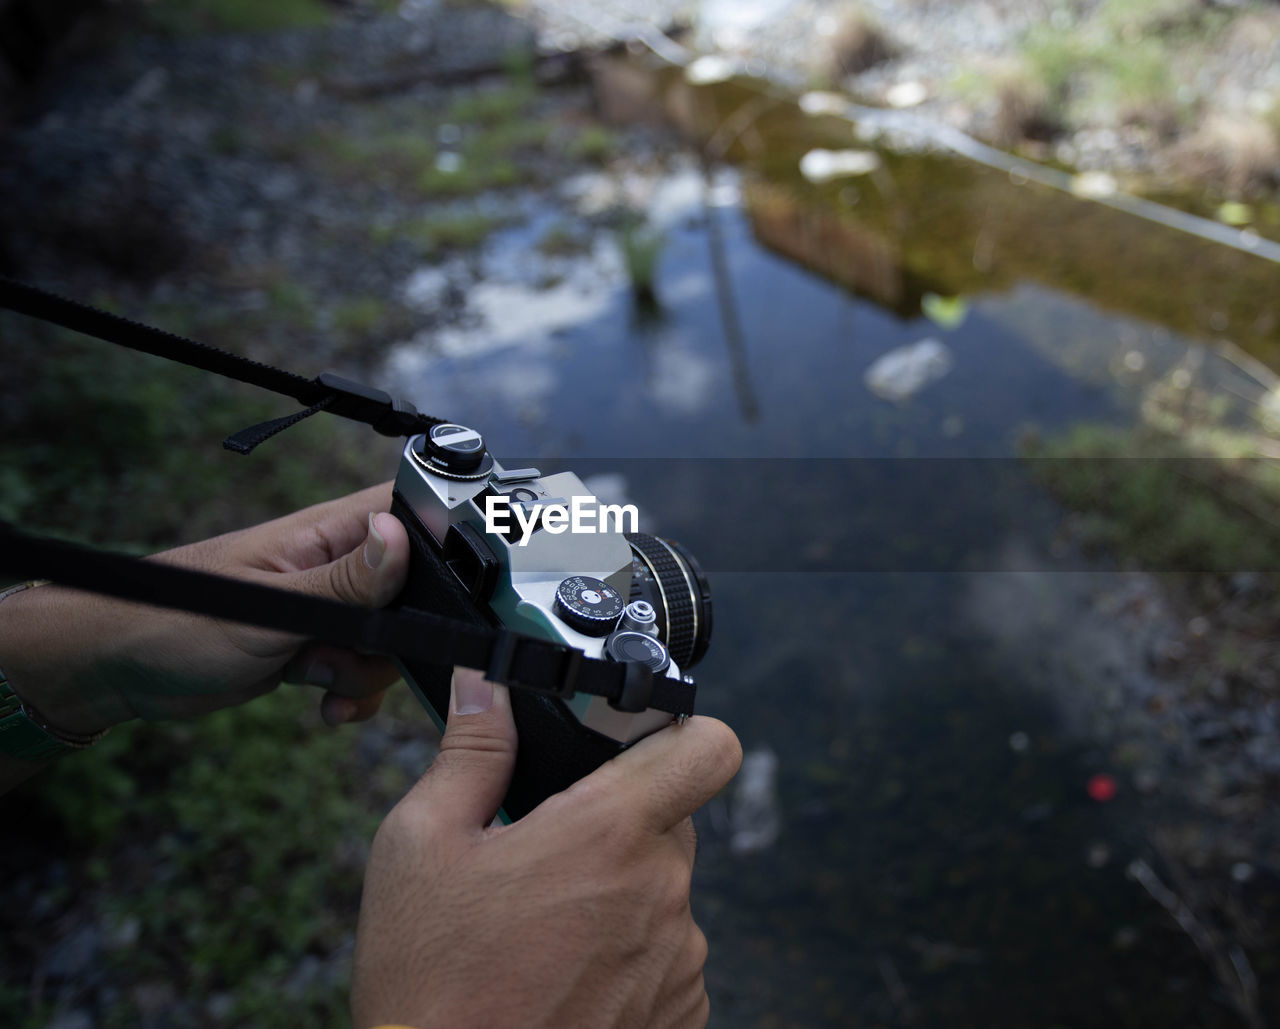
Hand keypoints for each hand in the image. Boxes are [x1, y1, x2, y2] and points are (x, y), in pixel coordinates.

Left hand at [0, 483, 409, 737]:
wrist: (118, 669)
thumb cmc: (177, 619)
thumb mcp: (273, 605)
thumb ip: (346, 580)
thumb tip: (402, 534)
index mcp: (329, 532)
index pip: (410, 513)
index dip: (444, 545)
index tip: (453, 595)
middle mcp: (336, 564)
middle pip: (414, 591)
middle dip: (398, 635)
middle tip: (359, 650)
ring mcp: (326, 607)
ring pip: (389, 639)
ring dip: (368, 671)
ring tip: (324, 678)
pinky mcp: (313, 646)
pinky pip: (360, 669)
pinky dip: (351, 692)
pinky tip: (325, 705)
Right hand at [352, 668, 741, 1028]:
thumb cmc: (430, 981)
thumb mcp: (422, 845)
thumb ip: (470, 752)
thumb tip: (484, 686)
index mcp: (608, 832)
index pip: (707, 747)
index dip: (681, 734)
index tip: (641, 745)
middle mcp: (661, 892)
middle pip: (671, 821)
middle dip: (618, 823)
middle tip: (550, 850)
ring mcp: (678, 961)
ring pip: (664, 892)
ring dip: (620, 896)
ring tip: (544, 928)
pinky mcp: (680, 1014)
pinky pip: (668, 957)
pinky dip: (628, 957)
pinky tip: (565, 975)